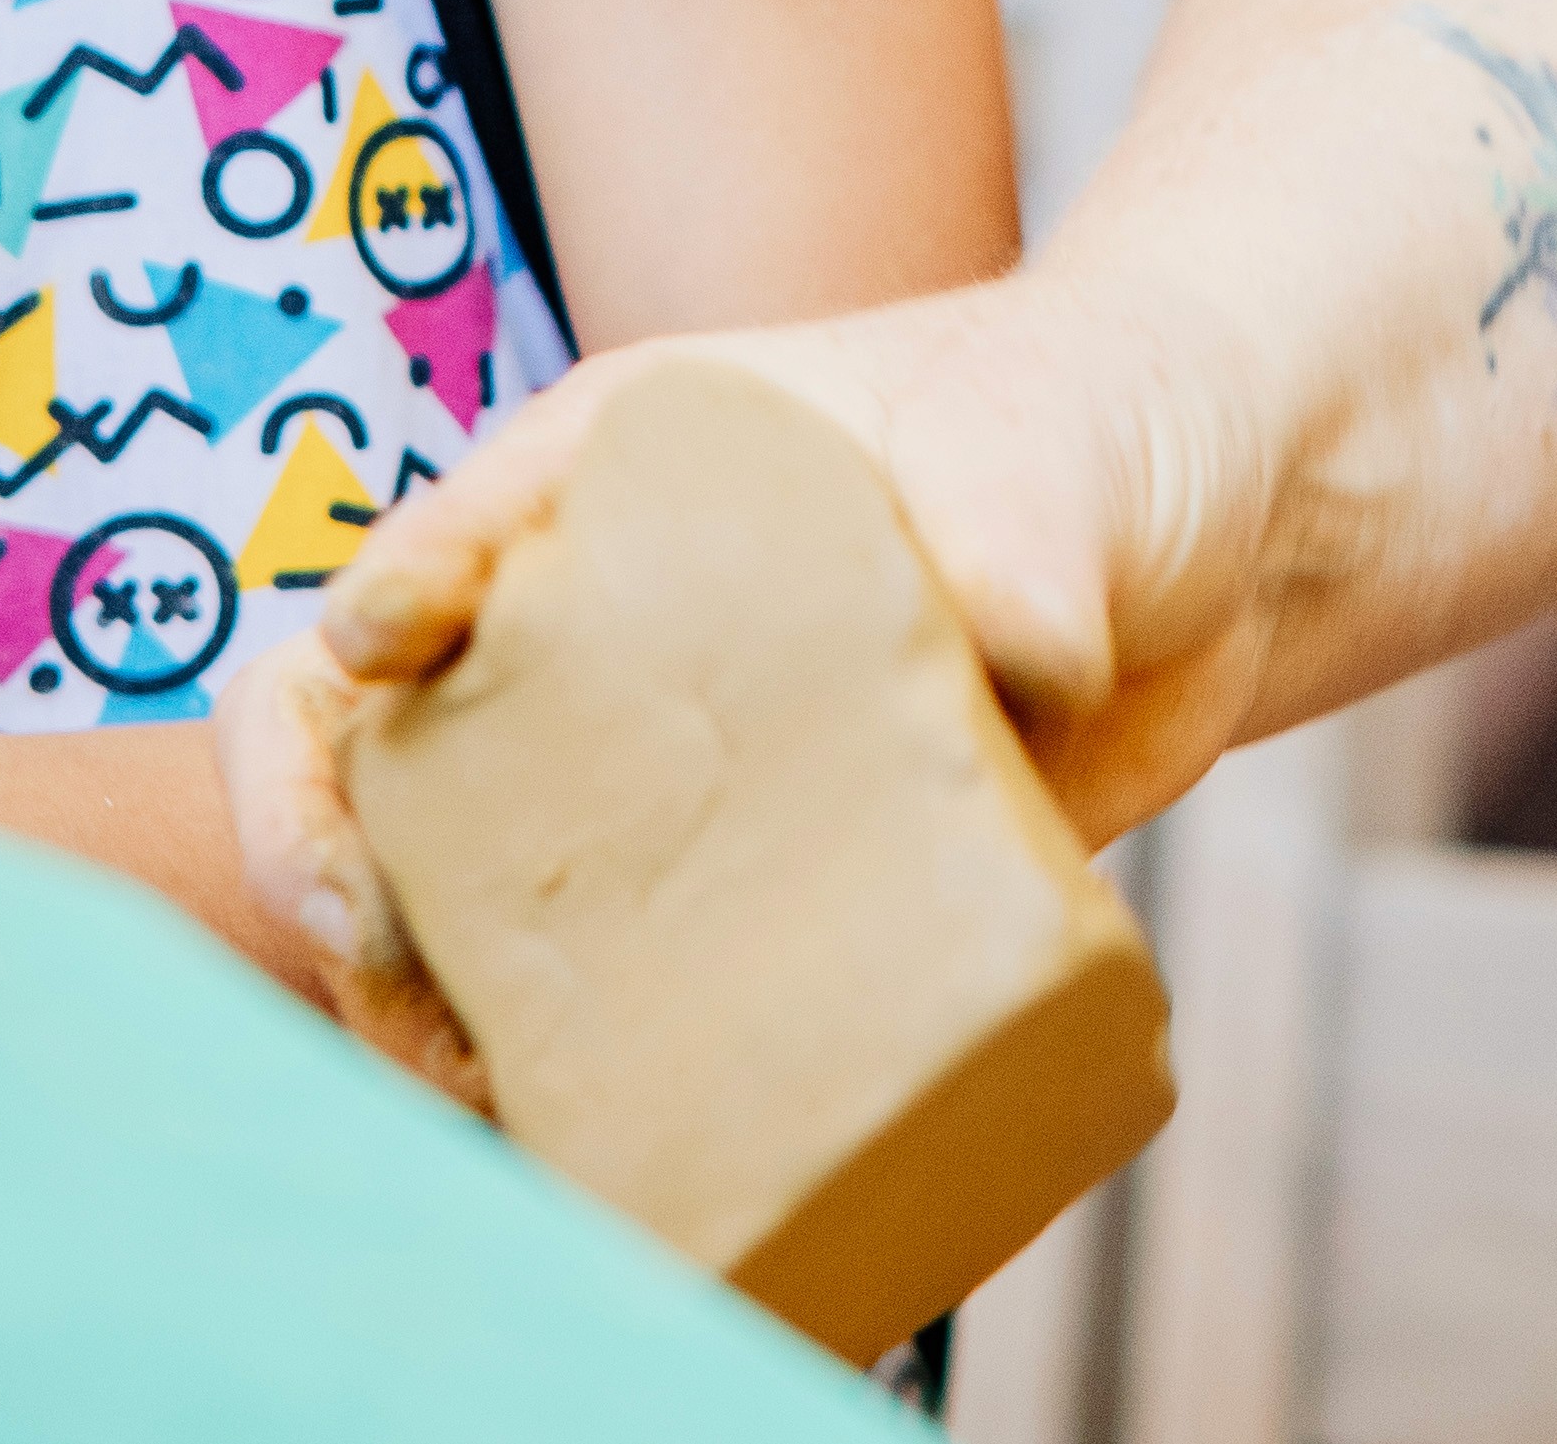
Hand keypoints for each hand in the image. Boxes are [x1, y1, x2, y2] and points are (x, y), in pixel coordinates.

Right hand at [216, 271, 1286, 1065]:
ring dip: (449, 1014)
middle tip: (435, 1028)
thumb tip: (1018, 658)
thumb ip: (1021, 532)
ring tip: (509, 1106)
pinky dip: (595, 1069)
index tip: (375, 868)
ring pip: (475, 893)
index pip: (398, 584)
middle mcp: (602, 612)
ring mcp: (670, 754)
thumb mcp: (1056, 442)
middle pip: (379, 765)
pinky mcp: (760, 870)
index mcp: (615, 468)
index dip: (332, 728)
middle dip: (345, 908)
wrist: (1224, 526)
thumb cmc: (1106, 415)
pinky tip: (630, 1142)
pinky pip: (628, 979)